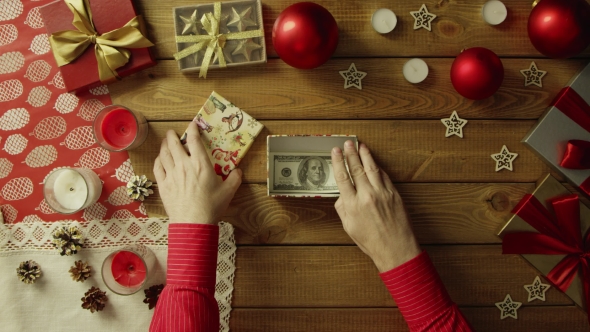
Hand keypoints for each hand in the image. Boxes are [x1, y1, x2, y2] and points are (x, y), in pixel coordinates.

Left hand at [153, 121, 241, 223]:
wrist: (193, 223)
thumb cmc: (211, 207)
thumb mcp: (228, 192)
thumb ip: (234, 178)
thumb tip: (238, 171)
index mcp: (200, 164)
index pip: (194, 140)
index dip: (192, 129)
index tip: (192, 125)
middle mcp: (184, 165)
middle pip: (174, 144)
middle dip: (173, 135)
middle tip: (173, 132)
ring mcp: (171, 174)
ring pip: (164, 153)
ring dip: (164, 145)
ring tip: (166, 142)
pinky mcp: (163, 185)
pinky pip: (158, 167)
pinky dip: (158, 159)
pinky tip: (160, 159)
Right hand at [331, 141, 420, 271]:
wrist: (396, 249)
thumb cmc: (372, 242)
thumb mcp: (349, 227)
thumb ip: (343, 209)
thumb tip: (342, 195)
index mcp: (353, 205)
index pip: (343, 177)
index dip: (338, 162)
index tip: (335, 151)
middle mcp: (367, 196)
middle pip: (357, 169)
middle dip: (351, 154)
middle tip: (347, 142)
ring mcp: (382, 193)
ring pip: (372, 168)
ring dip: (365, 155)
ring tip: (361, 146)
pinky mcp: (394, 194)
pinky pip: (384, 176)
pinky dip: (378, 167)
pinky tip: (374, 162)